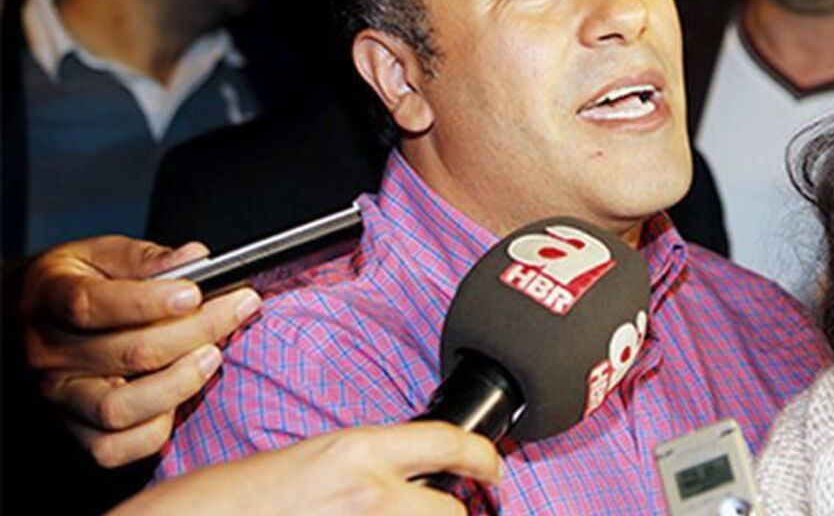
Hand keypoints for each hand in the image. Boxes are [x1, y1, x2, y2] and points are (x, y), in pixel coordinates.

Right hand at [18, 236, 261, 466]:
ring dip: (180, 383)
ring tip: (213, 356)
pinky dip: (155, 431)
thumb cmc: (74, 282)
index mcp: (51, 299)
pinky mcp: (75, 427)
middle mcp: (52, 353)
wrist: (27, 315)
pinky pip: (113, 449)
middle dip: (196, 331)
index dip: (149, 302)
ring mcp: (62, 395)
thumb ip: (146, 258)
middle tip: (238, 309)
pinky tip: (181, 397)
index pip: (94, 305)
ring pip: (121, 408)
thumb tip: (194, 258)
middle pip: (127, 353)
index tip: (196, 293)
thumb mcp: (100, 254)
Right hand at [108, 422, 503, 515]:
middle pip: (452, 512)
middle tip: (447, 515)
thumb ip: (356, 469)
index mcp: (353, 453)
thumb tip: (393, 483)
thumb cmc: (222, 504)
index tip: (493, 468)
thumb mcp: (301, 465)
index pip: (447, 442)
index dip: (483, 457)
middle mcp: (368, 496)